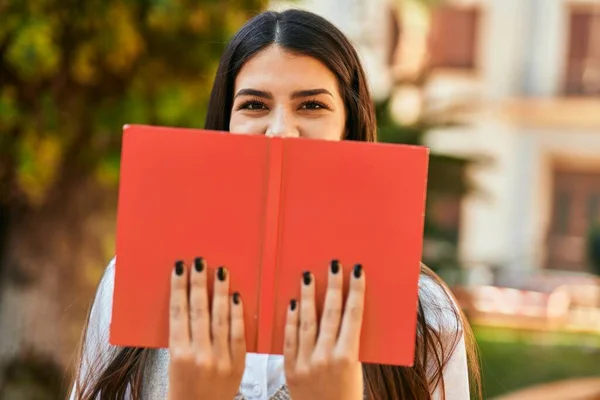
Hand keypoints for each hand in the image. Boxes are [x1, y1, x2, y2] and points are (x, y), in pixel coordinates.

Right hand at [167, 258, 245, 399]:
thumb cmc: (182, 386)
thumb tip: (186, 299)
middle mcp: (199, 356)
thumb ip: (181, 335)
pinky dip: (238, 314)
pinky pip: (239, 335)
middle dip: (199, 283)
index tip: (179, 267)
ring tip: (220, 270)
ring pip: (220, 320)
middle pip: (199, 312)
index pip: (178, 313)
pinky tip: (236, 296)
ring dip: (220, 292)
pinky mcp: (238, 365)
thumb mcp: (174, 361)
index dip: (178, 288)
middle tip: (200, 261)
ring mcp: (220, 361)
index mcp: (178, 354)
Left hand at [284, 260, 365, 399]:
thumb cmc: (346, 395)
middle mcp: (326, 358)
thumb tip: (344, 311)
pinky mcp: (290, 368)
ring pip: (306, 321)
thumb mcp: (355, 369)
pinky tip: (291, 302)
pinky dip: (290, 319)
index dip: (355, 291)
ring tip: (307, 275)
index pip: (353, 315)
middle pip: (330, 313)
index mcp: (347, 357)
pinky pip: (289, 338)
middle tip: (333, 265)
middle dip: (333, 286)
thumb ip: (348, 343)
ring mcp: (305, 363)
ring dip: (307, 296)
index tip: (357, 271)